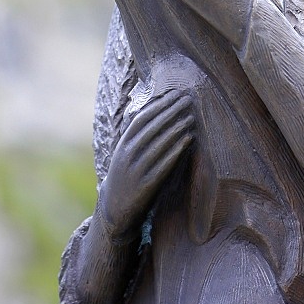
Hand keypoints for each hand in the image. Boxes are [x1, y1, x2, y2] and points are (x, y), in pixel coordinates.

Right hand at [99, 88, 193, 238]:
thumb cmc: (126, 176)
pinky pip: (163, 164)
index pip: (142, 118)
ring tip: (190, 117)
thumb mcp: (126, 154)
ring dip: (175, 129)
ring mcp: (135, 170)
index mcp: (122, 145)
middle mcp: (127, 155)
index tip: (174, 94)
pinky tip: (188, 140)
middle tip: (187, 100)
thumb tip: (158, 113)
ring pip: (158, 144)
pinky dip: (176, 150)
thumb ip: (138, 138)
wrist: (114, 209)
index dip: (159, 105)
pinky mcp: (145, 186)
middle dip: (170, 112)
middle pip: (152, 128)